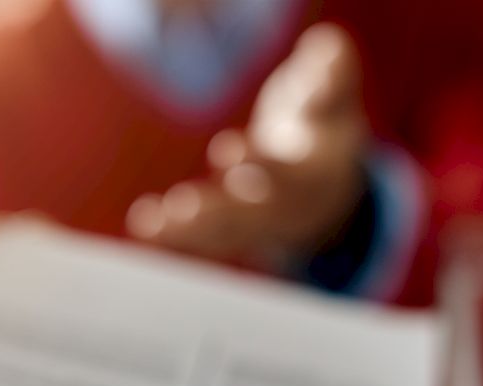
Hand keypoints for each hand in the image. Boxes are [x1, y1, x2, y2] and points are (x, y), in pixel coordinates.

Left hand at [127, 23, 367, 264]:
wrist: (326, 181)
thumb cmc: (323, 125)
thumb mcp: (334, 98)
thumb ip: (333, 76)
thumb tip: (329, 51)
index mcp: (313, 175)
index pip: (286, 173)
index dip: (258, 162)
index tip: (223, 149)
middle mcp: (286, 207)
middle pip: (252, 215)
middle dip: (216, 211)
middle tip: (182, 207)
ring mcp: (261, 224)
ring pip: (225, 232)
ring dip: (188, 231)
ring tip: (149, 223)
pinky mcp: (238, 230)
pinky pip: (208, 237)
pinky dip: (176, 236)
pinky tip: (147, 224)